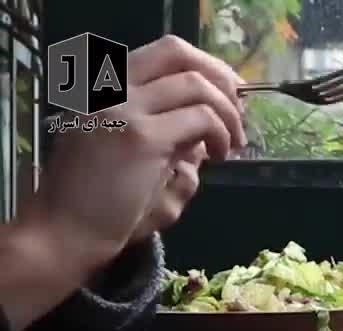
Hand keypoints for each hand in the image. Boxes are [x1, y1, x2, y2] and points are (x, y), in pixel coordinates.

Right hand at [25, 35, 245, 277]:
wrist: (68, 232)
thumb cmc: (103, 202)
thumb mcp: (143, 158)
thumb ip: (174, 138)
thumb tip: (208, 127)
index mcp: (104, 87)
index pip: (164, 52)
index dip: (205, 67)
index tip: (230, 94)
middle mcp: (109, 87)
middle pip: (177, 52)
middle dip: (220, 78)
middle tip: (240, 112)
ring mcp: (123, 108)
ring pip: (196, 84)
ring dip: (227, 112)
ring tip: (230, 145)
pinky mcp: (141, 137)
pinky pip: (201, 117)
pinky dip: (221, 133)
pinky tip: (219, 156)